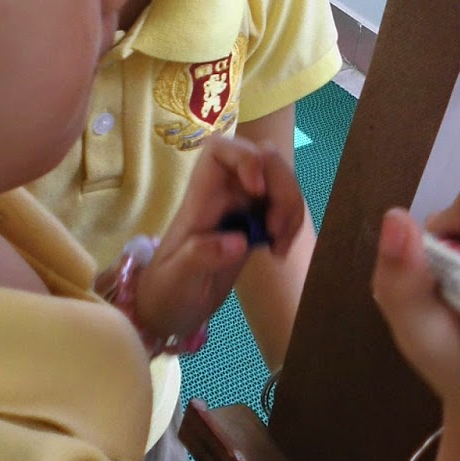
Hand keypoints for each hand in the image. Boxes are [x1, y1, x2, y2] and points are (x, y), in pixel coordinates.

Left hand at [134, 136, 305, 344]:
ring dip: (291, 209)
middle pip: (264, 160)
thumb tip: (240, 241)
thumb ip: (201, 256)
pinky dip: (292, 225)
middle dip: (282, 189)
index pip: (220, 149)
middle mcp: (224, 193)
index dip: (245, 157)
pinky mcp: (257, 223)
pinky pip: (285, 206)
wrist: (172, 311)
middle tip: (276, 230)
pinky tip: (279, 252)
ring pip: (280, 181)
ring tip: (279, 247)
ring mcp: (243, 206)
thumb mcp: (178, 278)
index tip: (257, 191)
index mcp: (200, 197)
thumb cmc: (167, 291)